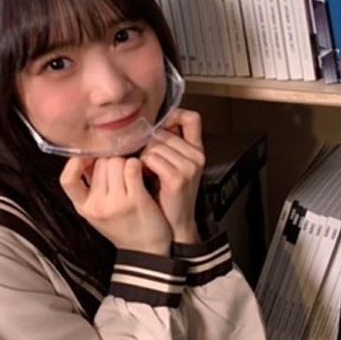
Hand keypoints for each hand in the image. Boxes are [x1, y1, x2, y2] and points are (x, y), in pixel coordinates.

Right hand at [60, 154, 172, 254]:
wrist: (146, 250)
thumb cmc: (122, 225)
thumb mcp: (97, 211)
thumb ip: (90, 186)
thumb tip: (87, 155)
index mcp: (83, 207)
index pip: (66, 179)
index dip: (75, 162)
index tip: (88, 158)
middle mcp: (97, 206)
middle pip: (100, 163)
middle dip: (111, 161)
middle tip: (120, 171)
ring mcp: (116, 203)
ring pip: (116, 162)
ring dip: (126, 162)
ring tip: (132, 173)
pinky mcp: (136, 200)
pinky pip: (132, 167)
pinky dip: (137, 164)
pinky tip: (141, 171)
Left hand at [139, 109, 205, 245]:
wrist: (175, 224)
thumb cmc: (169, 195)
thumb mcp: (174, 166)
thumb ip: (168, 146)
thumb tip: (148, 126)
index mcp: (197, 151)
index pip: (192, 118)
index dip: (174, 116)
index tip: (159, 125)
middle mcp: (196, 156)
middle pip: (162, 133)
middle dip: (148, 143)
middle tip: (145, 160)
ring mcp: (189, 167)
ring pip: (154, 145)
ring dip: (143, 156)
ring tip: (146, 171)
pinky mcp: (177, 178)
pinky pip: (151, 158)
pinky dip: (143, 165)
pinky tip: (145, 176)